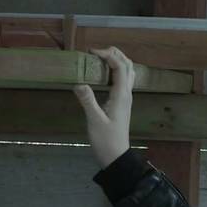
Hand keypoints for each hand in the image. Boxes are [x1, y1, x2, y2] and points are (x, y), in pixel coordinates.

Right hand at [73, 46, 135, 168]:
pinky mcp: (121, 103)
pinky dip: (115, 71)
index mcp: (121, 95)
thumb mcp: (94, 120)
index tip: (91, 52)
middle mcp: (126, 93)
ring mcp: (125, 98)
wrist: (116, 155)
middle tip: (96, 52)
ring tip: (100, 58)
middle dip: (115, 54)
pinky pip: (122, 81)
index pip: (120, 67)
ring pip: (127, 73)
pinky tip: (103, 74)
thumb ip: (87, 101)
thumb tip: (78, 83)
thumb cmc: (106, 140)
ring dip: (117, 61)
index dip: (108, 55)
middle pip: (128, 66)